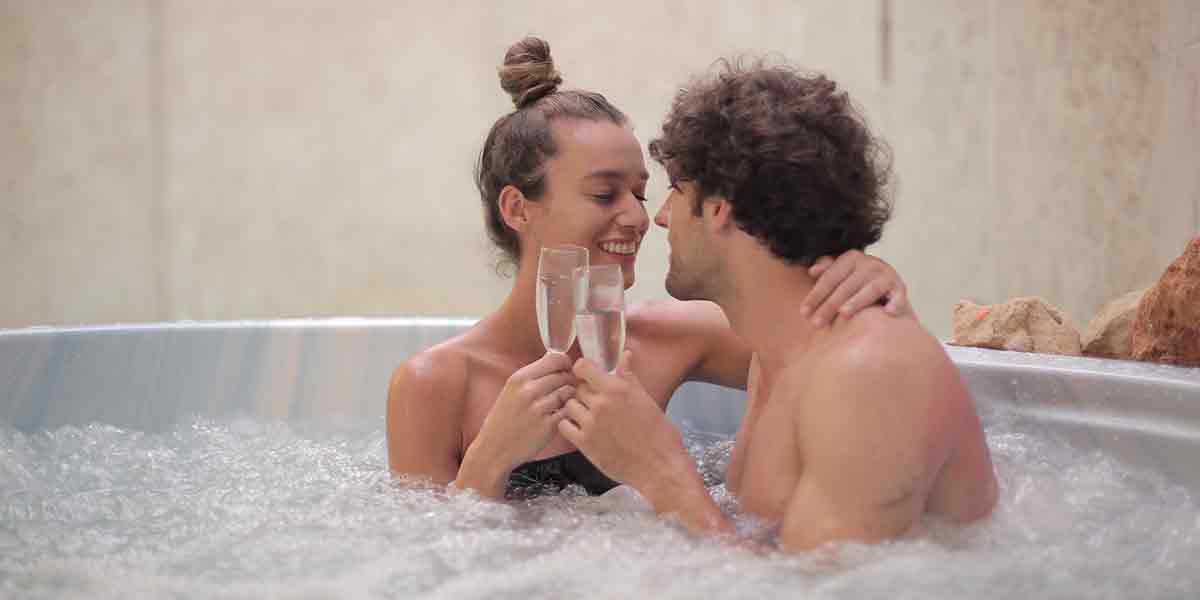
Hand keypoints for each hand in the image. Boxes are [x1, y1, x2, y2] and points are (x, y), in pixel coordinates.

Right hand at [473, 351, 575, 468]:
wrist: (494, 448)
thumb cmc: (504, 419)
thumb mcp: (511, 390)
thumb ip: (533, 376)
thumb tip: (556, 359)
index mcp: (519, 378)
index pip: (554, 359)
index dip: (565, 363)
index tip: (566, 368)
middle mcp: (529, 391)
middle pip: (564, 375)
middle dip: (570, 380)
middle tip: (567, 387)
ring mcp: (539, 409)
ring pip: (569, 392)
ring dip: (570, 396)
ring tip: (563, 402)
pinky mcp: (548, 426)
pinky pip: (569, 411)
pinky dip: (569, 411)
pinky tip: (561, 414)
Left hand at [558, 350, 692, 491]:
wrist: (659, 467)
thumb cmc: (659, 434)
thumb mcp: (646, 400)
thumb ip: (629, 377)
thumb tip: (625, 355)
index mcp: (617, 389)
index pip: (583, 367)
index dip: (583, 370)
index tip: (587, 376)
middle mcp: (600, 403)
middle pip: (577, 388)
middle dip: (584, 392)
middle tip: (595, 402)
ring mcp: (590, 424)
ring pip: (569, 406)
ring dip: (576, 409)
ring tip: (589, 417)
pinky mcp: (584, 444)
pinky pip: (564, 427)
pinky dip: (569, 426)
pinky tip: (581, 429)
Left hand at [800, 249, 908, 325]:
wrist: (886, 284)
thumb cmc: (854, 280)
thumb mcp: (840, 273)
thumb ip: (826, 270)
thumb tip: (812, 271)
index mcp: (851, 258)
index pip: (829, 278)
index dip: (815, 295)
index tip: (803, 312)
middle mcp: (869, 263)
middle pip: (846, 286)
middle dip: (829, 305)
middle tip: (816, 323)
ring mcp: (886, 274)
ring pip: (870, 289)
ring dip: (857, 301)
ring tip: (843, 314)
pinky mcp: (900, 288)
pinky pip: (898, 295)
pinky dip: (896, 302)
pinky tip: (888, 312)